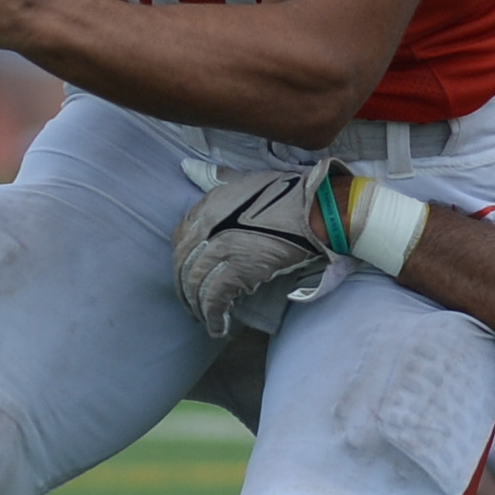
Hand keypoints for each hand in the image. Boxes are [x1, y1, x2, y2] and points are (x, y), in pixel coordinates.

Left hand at [171, 163, 335, 338]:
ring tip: (205, 320)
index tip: (188, 274)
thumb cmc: (286, 192)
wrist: (314, 208)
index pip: (179, 239)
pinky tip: (218, 328)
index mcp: (207, 206)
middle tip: (192, 305)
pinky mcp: (237, 271)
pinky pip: (215, 299)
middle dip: (185, 290)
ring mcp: (220, 249)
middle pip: (183, 266)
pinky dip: (213, 317)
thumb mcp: (243, 178)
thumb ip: (214, 176)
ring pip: (196, 286)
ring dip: (197, 307)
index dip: (182, 261)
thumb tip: (188, 167)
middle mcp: (207, 227)